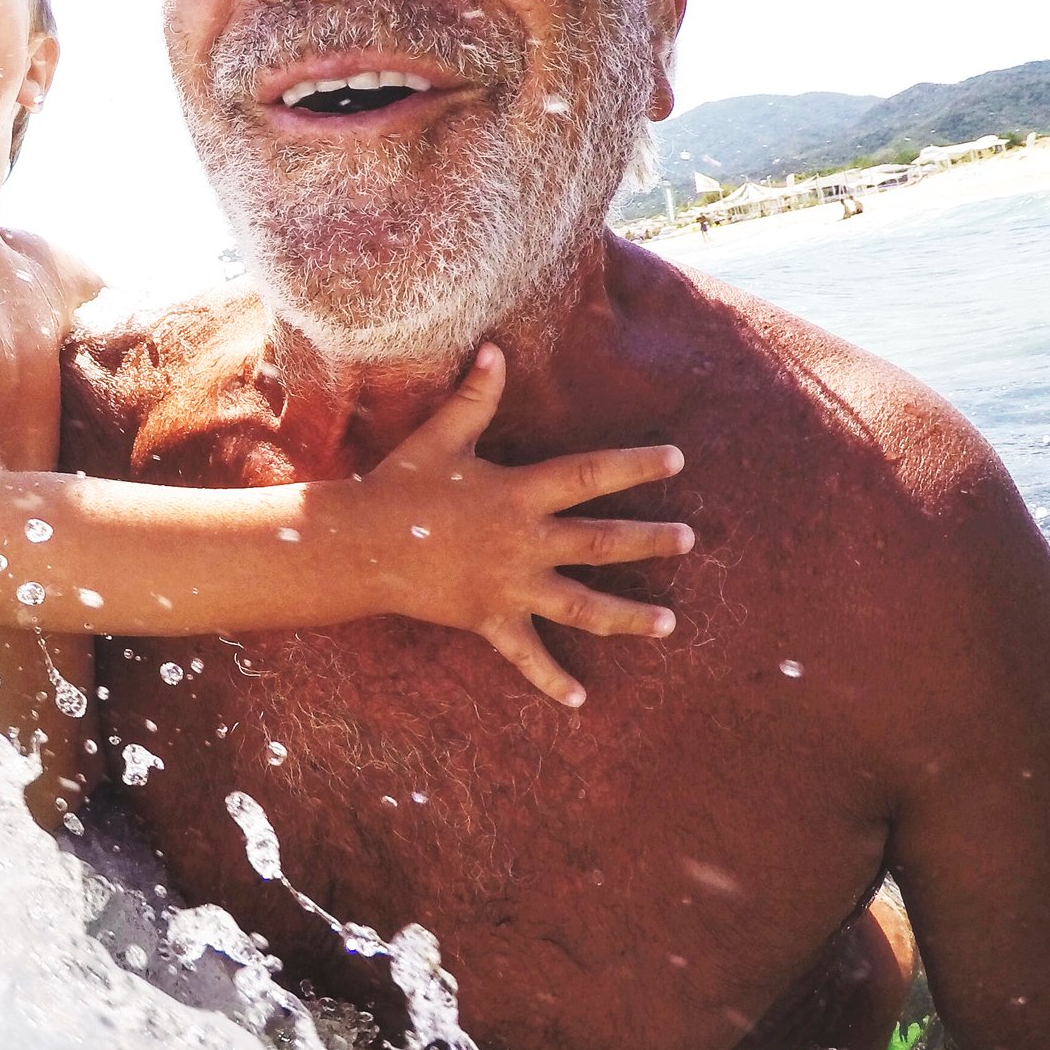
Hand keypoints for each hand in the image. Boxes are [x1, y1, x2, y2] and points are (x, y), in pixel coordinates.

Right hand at [362, 345, 691, 705]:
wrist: (361, 545)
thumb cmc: (400, 486)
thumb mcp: (440, 437)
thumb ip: (474, 397)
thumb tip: (495, 349)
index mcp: (518, 494)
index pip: (589, 476)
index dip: (634, 466)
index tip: (677, 460)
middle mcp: (525, 542)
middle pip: (601, 542)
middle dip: (650, 542)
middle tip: (688, 540)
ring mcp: (510, 586)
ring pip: (583, 605)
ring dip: (629, 617)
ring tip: (669, 625)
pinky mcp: (489, 619)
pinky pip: (526, 654)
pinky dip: (551, 679)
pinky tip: (580, 700)